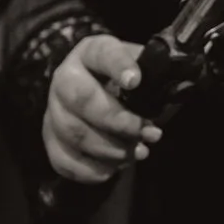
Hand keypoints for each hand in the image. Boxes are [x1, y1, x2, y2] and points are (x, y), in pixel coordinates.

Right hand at [44, 32, 159, 184]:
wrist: (93, 91)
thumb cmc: (124, 81)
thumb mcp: (140, 69)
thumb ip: (153, 77)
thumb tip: (174, 93)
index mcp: (91, 53)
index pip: (103, 53)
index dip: (118, 66)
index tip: (135, 81)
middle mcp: (65, 77)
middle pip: (81, 99)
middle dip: (118, 121)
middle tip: (146, 133)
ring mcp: (54, 109)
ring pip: (73, 133)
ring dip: (110, 150)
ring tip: (137, 153)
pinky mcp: (50, 138)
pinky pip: (63, 160)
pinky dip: (91, 170)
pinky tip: (113, 168)